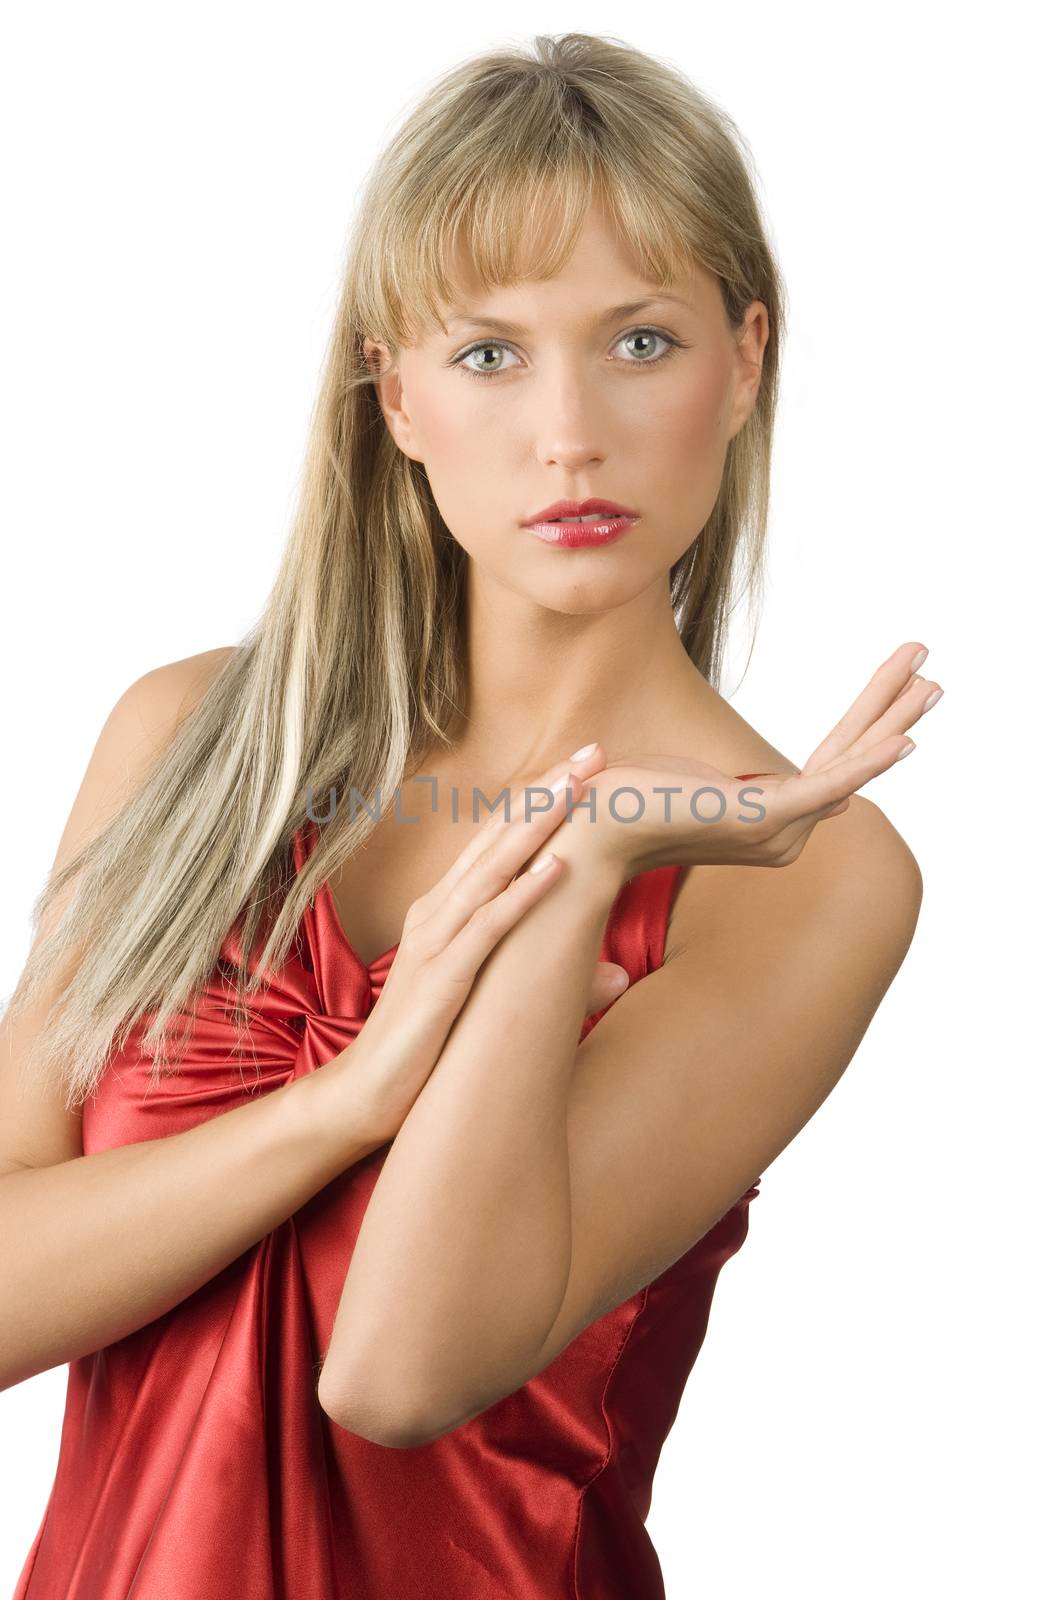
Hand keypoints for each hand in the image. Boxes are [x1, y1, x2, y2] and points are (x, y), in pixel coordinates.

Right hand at [338, 745, 627, 1143]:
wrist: (366, 1095)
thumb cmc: (429, 1047)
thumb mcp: (492, 998)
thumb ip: (546, 973)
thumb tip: (616, 976)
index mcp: (447, 910)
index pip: (499, 841)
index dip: (542, 801)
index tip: (588, 768)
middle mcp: (438, 912)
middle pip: (499, 837)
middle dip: (548, 791)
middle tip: (594, 751)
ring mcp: (438, 941)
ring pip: (495, 868)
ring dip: (539, 825)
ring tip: (580, 787)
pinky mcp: (444, 977)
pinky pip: (490, 927)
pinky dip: (525, 894)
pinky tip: (559, 869)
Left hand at [566, 641, 943, 876]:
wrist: (585, 826)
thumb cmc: (620, 802)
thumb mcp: (683, 780)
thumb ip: (718, 784)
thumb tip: (725, 778)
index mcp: (766, 824)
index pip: (831, 765)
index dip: (867, 724)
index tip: (898, 687)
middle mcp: (782, 836)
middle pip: (849, 758)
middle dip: (891, 709)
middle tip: (930, 670)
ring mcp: (775, 831)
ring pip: (847, 762)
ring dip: (891, 716)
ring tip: (930, 680)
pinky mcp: (761, 818)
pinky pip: (827, 782)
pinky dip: (868, 760)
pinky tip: (903, 738)